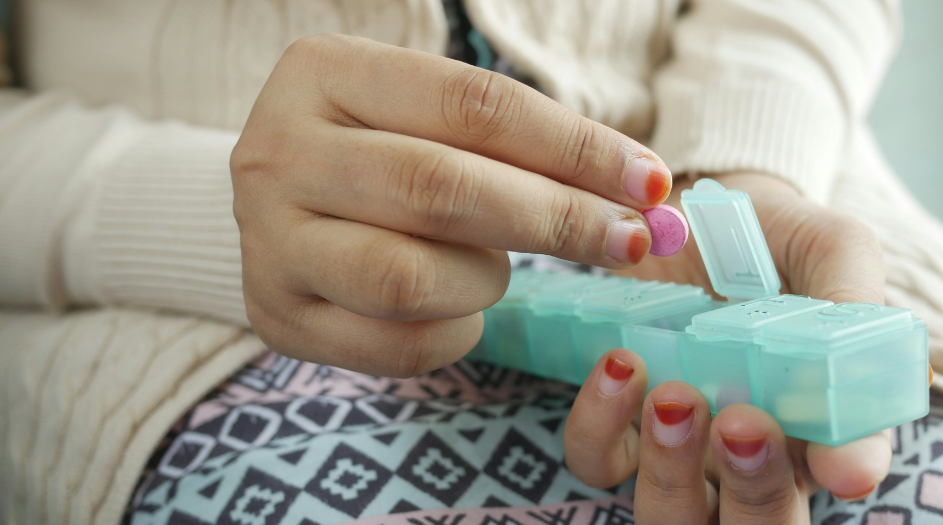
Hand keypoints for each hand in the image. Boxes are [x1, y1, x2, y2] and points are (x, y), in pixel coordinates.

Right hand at [231, 34, 672, 376]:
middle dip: (555, 220)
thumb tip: (646, 193)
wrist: (284, 204)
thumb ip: (524, 145)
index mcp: (326, 73)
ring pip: (410, 278)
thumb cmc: (382, 151)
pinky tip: (460, 309)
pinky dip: (454, 333)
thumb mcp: (431, 118)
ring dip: (485, 280)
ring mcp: (267, 240)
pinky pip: (394, 344)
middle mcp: (279, 151)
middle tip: (627, 241)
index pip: (472, 104)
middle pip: (441, 189)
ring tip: (494, 268)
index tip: (649, 182)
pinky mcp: (276, 314)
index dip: (573, 147)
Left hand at [564, 173, 891, 522]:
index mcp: (817, 416)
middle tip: (742, 423)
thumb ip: (852, 307)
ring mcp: (677, 442)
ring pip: (670, 512)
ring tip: (672, 394)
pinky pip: (597, 459)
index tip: (837, 462)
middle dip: (754, 493)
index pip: (842, 471)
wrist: (689, 200)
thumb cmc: (773, 235)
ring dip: (670, 470)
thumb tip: (858, 414)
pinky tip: (619, 364)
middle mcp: (748, 449)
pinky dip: (600, 425)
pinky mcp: (617, 417)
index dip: (843, 472)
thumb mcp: (829, 249)